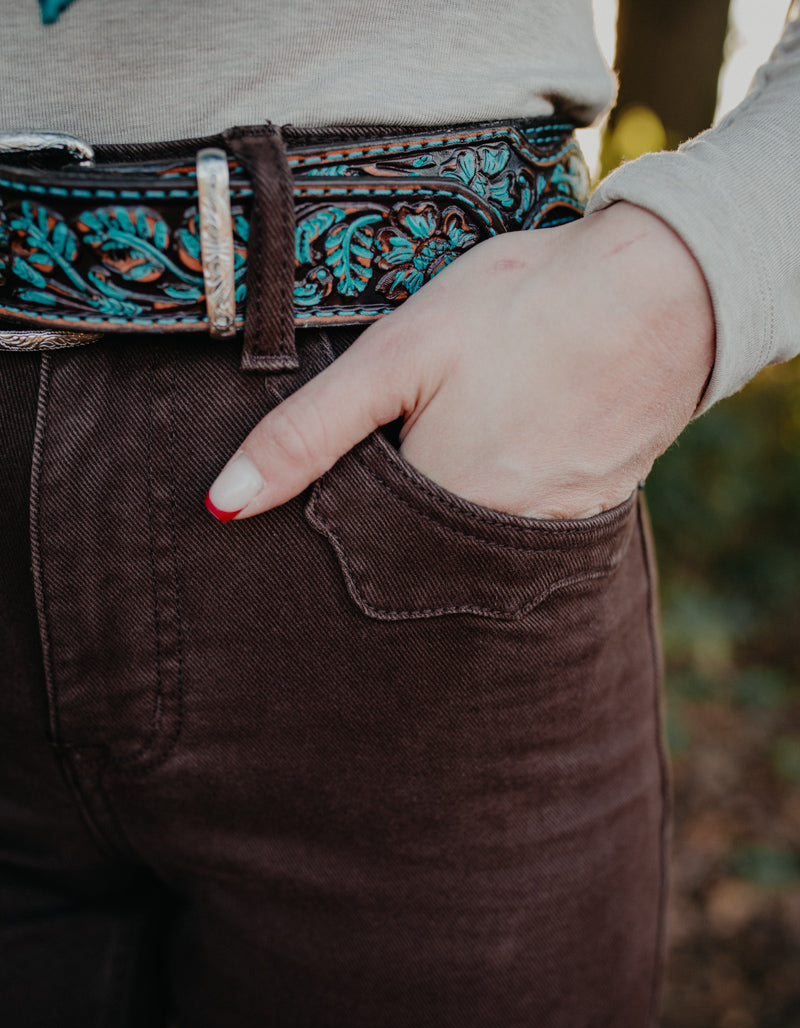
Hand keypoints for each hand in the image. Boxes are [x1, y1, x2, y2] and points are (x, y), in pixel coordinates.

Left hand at [205, 202, 714, 521]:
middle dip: (398, 502)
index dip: (342, 492)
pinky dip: (506, 491)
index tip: (361, 444)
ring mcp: (547, 536)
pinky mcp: (589, 514)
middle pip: (413, 545)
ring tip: (471, 425)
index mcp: (431, 514)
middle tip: (423, 424)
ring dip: (452, 499)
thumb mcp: (395, 358)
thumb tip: (222, 505)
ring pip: (468, 537)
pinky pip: (523, 523)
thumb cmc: (519, 311)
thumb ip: (306, 434)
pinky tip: (515, 437)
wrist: (662, 292)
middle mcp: (488, 547)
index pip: (355, 539)